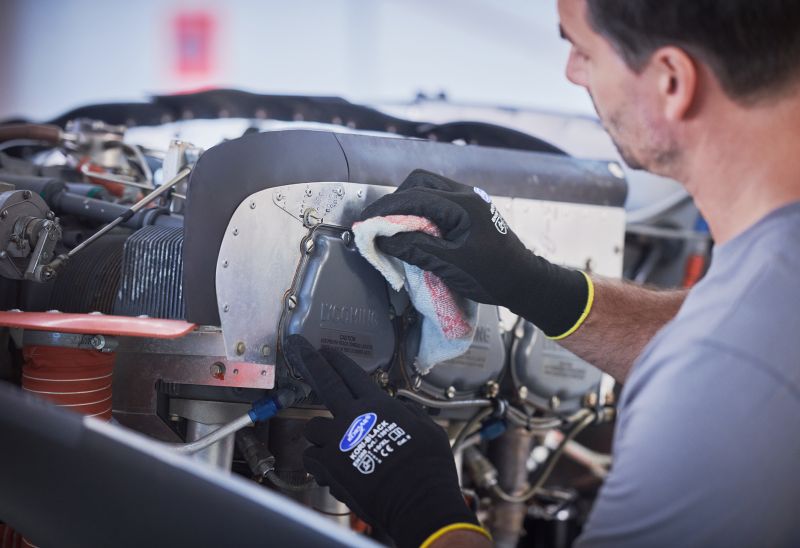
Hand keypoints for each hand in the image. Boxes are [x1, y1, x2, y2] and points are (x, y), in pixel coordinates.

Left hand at [282, 335, 486, 547]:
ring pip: (312, 428)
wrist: (418, 501)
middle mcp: (353, 418)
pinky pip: (311, 459)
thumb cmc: (429, 466)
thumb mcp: (428, 428)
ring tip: (331, 445)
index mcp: (378, 405)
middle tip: (299, 348)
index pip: (352, 375)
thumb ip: (408, 413)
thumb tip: (399, 407)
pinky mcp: (328, 468)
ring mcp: (337, 442)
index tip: (326, 350)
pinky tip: (331, 470)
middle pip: (325, 383)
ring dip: (319, 435)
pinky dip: (318, 463)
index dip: (337, 361)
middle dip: (310, 362)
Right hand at [360, 170, 591, 338]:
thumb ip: (415, 248)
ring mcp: (468, 199)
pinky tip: (414, 229)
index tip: (365, 222)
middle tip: (379, 224)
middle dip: (395, 201)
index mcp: (463, 205)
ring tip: (393, 228)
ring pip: (428, 188)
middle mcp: (465, 194)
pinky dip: (420, 210)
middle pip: (419, 182)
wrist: (524, 280)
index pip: (415, 196)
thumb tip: (384, 239)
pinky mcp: (469, 209)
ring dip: (407, 204)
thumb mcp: (450, 265)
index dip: (385, 208)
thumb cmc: (492, 275)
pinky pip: (437, 199)